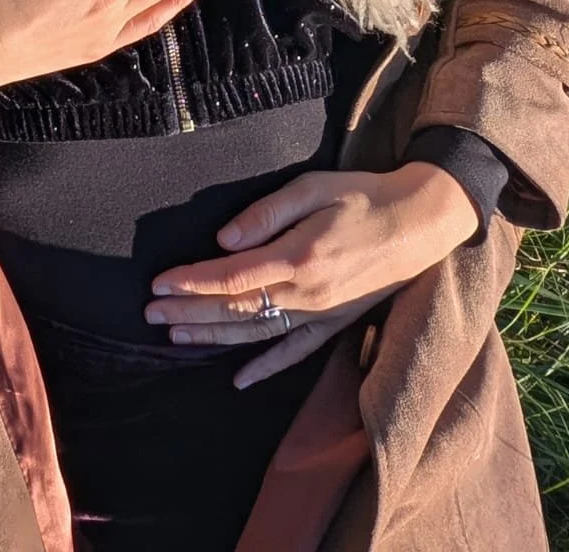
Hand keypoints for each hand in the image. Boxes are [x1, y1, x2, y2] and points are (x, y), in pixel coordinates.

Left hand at [144, 162, 479, 387]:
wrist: (419, 222)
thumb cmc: (362, 195)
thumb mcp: (314, 188)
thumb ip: (266, 214)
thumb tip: (223, 242)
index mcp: (298, 257)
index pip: (231, 278)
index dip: (191, 284)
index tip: (158, 286)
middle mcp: (306, 294)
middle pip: (235, 308)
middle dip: (189, 312)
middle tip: (149, 314)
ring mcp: (320, 314)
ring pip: (256, 333)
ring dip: (213, 336)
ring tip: (175, 337)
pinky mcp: (334, 323)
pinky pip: (294, 352)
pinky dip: (266, 367)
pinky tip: (239, 379)